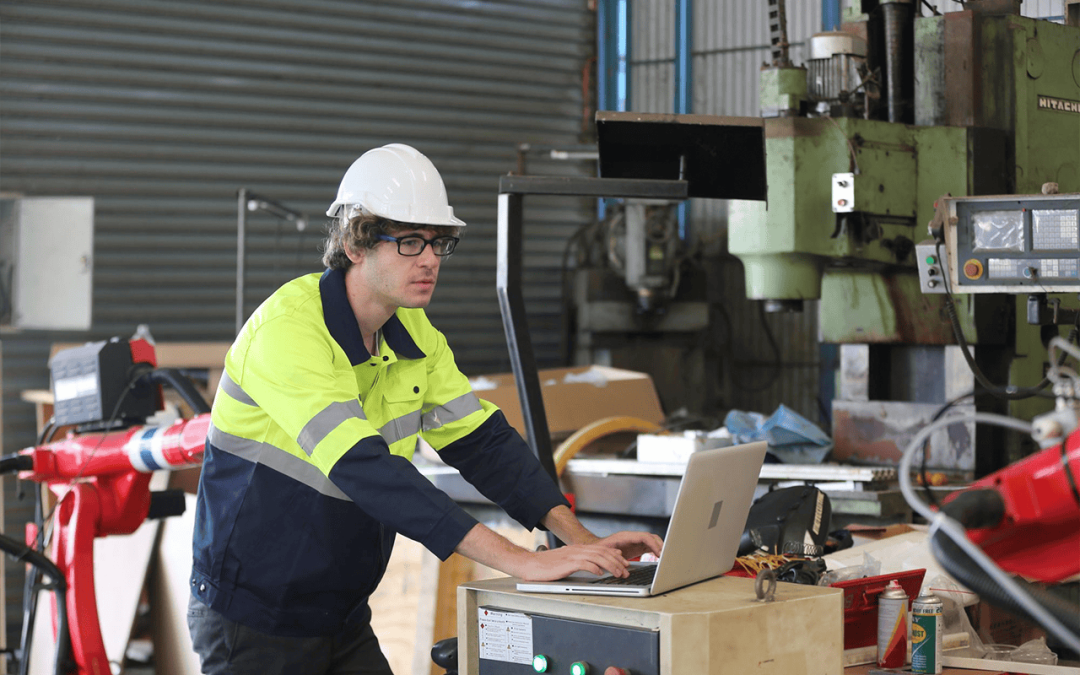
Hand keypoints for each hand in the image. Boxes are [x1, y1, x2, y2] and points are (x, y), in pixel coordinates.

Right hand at [511, 543, 632, 581]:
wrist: (529, 565)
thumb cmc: (546, 566)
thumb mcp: (566, 561)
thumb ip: (580, 562)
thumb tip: (595, 567)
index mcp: (577, 549)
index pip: (601, 549)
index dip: (615, 555)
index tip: (624, 562)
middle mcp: (577, 550)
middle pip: (603, 552)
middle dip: (617, 561)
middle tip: (626, 571)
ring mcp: (572, 555)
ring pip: (597, 557)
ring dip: (611, 565)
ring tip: (618, 573)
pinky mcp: (566, 563)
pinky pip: (584, 564)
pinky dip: (595, 568)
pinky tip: (601, 573)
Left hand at [594, 530, 663, 560]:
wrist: (596, 548)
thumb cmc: (600, 550)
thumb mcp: (607, 553)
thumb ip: (616, 558)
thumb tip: (624, 565)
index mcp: (626, 536)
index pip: (645, 537)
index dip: (654, 545)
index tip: (660, 553)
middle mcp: (632, 537)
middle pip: (651, 537)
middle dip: (660, 545)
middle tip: (666, 556)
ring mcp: (635, 541)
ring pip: (652, 541)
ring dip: (659, 548)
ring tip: (664, 558)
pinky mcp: (637, 546)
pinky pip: (649, 546)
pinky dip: (656, 550)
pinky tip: (659, 557)